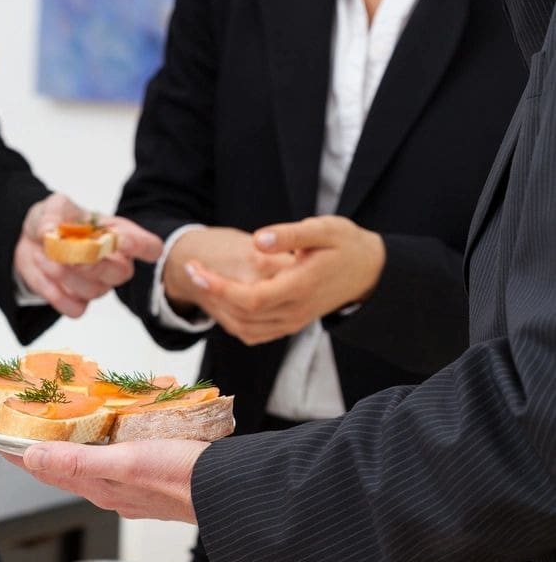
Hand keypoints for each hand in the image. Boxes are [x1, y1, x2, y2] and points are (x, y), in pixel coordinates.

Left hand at [0, 439, 208, 522]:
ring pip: (86, 462)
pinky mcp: (149, 478)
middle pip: (60, 466)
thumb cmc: (183, 477)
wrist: (230, 492)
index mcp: (98, 486)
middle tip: (19, 424)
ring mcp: (128, 486)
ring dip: (67, 445)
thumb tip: (33, 457)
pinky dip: (99, 444)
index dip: (15, 453)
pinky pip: (112, 459)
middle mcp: (109, 489)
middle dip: (37, 447)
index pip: (43, 469)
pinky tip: (106, 432)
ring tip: (53, 424)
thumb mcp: (126, 462)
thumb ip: (79, 461)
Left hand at [14, 193, 162, 317]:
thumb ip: (52, 216)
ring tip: (44, 256)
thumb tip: (49, 232)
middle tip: (68, 255)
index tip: (119, 240)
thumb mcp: (52, 207)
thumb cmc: (54, 221)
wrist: (31, 242)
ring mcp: (98, 285)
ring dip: (66, 275)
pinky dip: (56, 295)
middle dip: (94, 265)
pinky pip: (76, 309)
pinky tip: (45, 276)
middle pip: (122, 273)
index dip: (141, 247)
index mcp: (118, 234)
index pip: (149, 247)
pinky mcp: (77, 301)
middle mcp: (114, 263)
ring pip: (94, 291)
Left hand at [179, 216, 384, 345]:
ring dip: (217, 308)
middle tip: (191, 269)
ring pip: (244, 328)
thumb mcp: (324, 229)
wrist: (369, 271)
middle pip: (241, 314)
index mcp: (300, 287)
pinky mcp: (290, 325)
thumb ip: (290, 235)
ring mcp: (292, 322)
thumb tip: (258, 240)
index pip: (249, 298)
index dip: (217, 287)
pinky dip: (232, 319)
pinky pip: (253, 332)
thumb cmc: (346, 244)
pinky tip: (222, 297)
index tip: (195, 268)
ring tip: (202, 280)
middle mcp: (294, 311)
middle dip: (210, 293)